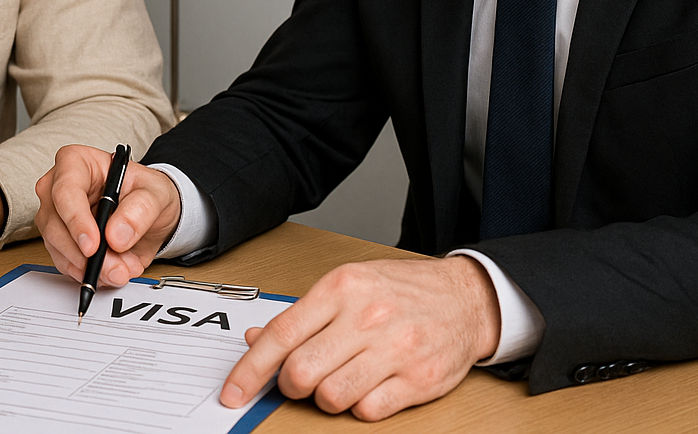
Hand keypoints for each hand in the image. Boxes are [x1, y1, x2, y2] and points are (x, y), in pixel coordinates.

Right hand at [34, 145, 182, 287]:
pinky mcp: (59, 241)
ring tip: (120, 269)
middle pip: (55, 223)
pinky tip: (109, 271)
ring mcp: (55, 215)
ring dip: (88, 267)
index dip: (76, 220)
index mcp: (76, 162)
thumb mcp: (154, 194)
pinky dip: (87, 273)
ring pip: (58, 247)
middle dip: (84, 254)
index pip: (65, 190)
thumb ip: (139, 211)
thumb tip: (116, 235)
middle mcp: (57, 187)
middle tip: (114, 268)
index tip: (93, 246)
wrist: (148, 212)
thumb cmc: (145, 192)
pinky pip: (65, 263)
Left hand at [219, 256, 499, 420]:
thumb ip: (301, 315)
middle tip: (300, 381)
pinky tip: (366, 388)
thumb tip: (255, 339)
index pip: (281, 335)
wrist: (465, 298)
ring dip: (325, 398)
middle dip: (291, 385)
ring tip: (337, 381)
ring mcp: (395, 349)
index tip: (232, 392)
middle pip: (301, 371)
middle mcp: (367, 317)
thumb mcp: (347, 286)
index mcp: (341, 288)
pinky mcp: (419, 379)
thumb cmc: (399, 291)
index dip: (250, 369)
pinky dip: (359, 407)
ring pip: (332, 396)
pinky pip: (368, 411)